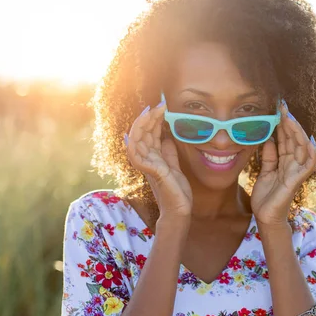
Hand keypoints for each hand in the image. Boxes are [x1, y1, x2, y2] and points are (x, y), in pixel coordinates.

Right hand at [125, 101, 192, 217]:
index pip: (149, 134)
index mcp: (152, 157)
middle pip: (141, 134)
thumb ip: (168, 153)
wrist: (180, 210)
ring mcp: (147, 166)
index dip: (153, 119)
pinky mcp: (152, 173)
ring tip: (151, 112)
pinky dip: (135, 144)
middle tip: (159, 105)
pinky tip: (140, 132)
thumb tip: (167, 138)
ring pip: (136, 141)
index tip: (162, 106)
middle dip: (148, 117)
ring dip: (142, 125)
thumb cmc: (176, 192)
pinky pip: (137, 156)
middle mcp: (147, 160)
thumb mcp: (174, 167)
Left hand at [250, 100, 315, 225]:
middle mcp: (294, 164)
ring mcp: (297, 171)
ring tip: (288, 118)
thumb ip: (269, 156)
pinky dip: (310, 151)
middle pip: (295, 139)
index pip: (286, 139)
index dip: (283, 124)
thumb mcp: (265, 171)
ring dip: (297, 132)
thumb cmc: (266, 196)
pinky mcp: (297, 180)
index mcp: (285, 161)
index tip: (277, 109)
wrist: (265, 217)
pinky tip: (306, 139)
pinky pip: (309, 163)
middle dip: (290, 123)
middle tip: (283, 107)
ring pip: (303, 147)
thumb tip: (269, 138)